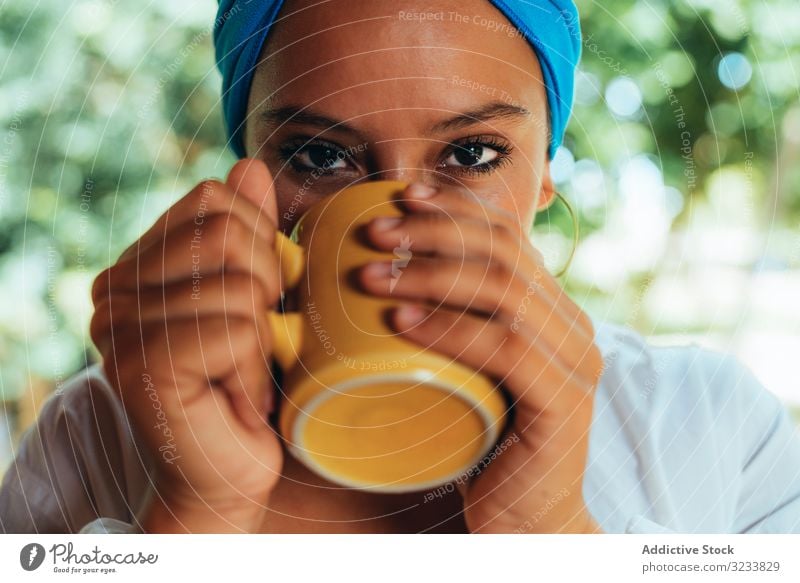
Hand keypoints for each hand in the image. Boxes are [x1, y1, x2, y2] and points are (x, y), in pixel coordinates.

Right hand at [90, 159, 283, 532]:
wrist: (226, 472)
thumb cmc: (245, 381)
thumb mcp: (257, 296)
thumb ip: (248, 230)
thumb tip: (249, 165)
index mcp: (139, 263)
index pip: (216, 199)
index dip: (261, 244)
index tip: (257, 301)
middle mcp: (115, 288)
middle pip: (229, 233)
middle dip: (269, 288)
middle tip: (256, 340)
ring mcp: (120, 326)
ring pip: (240, 285)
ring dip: (264, 339)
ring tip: (243, 374)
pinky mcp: (142, 365)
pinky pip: (238, 330)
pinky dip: (256, 369)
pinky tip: (237, 399)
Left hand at [358, 182, 603, 532]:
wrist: (526, 522)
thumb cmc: (481, 444)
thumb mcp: (465, 371)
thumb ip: (451, 326)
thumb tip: (382, 279)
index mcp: (553, 311)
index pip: (509, 237)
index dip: (455, 210)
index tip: (402, 197)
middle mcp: (573, 327)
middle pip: (505, 253)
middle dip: (434, 233)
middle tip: (375, 234)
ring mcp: (576, 364)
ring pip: (505, 291)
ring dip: (431, 275)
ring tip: (372, 276)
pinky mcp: (564, 403)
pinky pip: (505, 348)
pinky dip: (449, 329)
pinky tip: (401, 322)